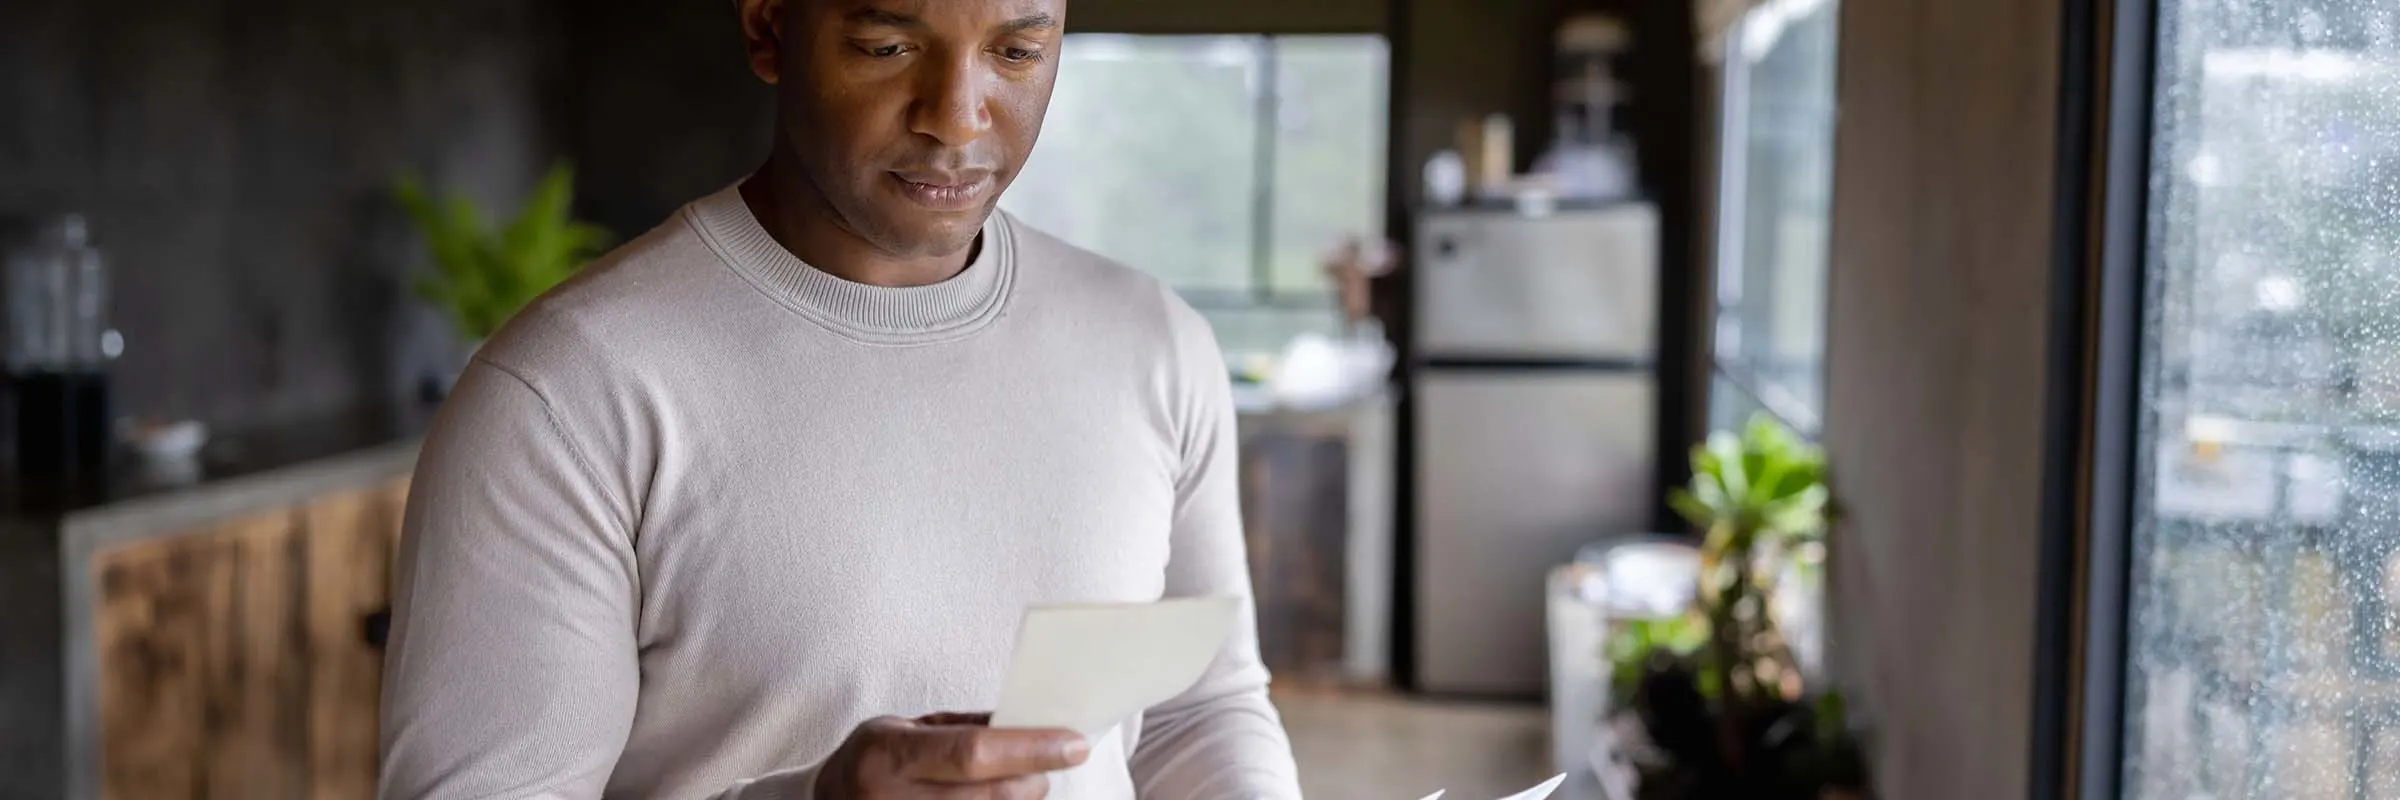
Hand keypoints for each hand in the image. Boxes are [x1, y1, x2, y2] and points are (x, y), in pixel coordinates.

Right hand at [814, 712, 1089, 798]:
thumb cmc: (871, 762)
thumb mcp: (902, 729)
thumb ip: (962, 728)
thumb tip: (1029, 724)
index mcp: (887, 755)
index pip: (972, 753)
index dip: (1029, 749)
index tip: (1073, 742)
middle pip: (992, 795)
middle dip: (1035, 777)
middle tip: (1056, 760)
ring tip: (1025, 780)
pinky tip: (1001, 796)